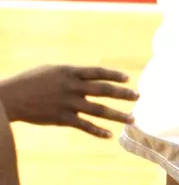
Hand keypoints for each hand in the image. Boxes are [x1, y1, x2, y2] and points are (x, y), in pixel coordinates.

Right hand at [0, 65, 137, 137]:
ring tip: (131, 118)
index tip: (128, 79)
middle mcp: (73, 87)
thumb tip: (88, 76)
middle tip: (138, 97)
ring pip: (99, 110)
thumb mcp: (54, 70)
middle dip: (123, 94)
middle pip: (104, 90)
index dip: (114, 75)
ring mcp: (69, 103)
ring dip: (117, 115)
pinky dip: (97, 131)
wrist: (14, 97)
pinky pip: (84, 126)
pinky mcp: (62, 119)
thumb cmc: (33, 80)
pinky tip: (109, 135)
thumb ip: (72, 74)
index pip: (99, 72)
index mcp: (71, 71)